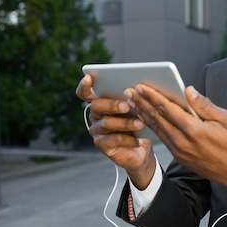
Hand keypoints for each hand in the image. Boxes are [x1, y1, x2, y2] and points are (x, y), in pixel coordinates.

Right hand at [75, 74, 156, 188]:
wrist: (142, 149)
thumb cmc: (140, 123)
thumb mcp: (140, 108)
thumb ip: (135, 97)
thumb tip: (140, 87)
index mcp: (102, 101)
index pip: (86, 92)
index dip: (84, 85)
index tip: (88, 78)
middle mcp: (96, 114)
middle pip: (96, 105)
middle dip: (112, 104)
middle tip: (127, 105)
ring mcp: (97, 130)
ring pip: (106, 123)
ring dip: (125, 122)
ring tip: (141, 123)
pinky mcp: (101, 144)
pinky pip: (112, 140)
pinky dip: (128, 139)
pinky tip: (138, 139)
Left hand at [127, 84, 226, 199]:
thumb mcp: (226, 119)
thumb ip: (204, 105)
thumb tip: (189, 90)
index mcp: (194, 130)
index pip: (168, 109)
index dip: (153, 96)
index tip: (141, 87)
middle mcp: (183, 141)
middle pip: (157, 118)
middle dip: (142, 103)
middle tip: (129, 92)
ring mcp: (179, 151)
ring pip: (157, 129)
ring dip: (143, 114)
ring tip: (133, 103)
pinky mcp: (179, 156)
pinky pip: (162, 138)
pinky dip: (152, 126)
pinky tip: (146, 118)